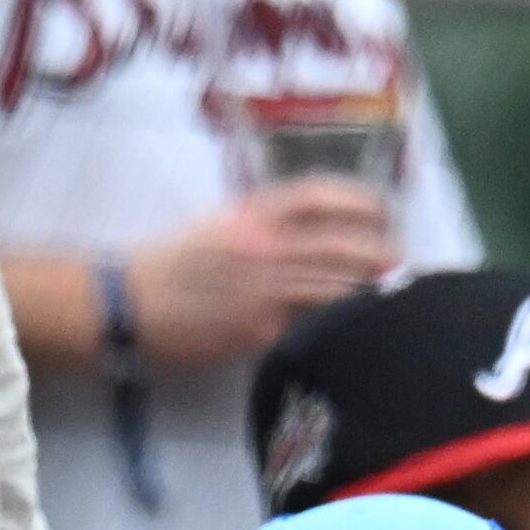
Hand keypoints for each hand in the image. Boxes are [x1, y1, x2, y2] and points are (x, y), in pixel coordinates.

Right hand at [123, 180, 395, 366]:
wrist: (126, 303)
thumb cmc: (172, 264)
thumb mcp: (218, 225)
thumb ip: (265, 223)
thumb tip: (317, 233)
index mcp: (251, 214)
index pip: (318, 196)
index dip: (360, 199)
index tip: (383, 209)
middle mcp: (262, 246)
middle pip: (340, 245)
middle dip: (381, 255)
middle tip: (403, 264)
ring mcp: (261, 290)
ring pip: (333, 289)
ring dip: (371, 295)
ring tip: (395, 300)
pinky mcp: (257, 331)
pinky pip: (310, 329)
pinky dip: (338, 329)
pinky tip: (358, 334)